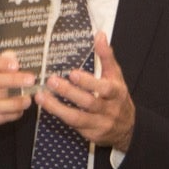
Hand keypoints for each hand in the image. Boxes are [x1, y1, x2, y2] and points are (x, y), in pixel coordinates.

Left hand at [39, 32, 136, 150]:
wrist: (127, 128)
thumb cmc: (117, 97)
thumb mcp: (116, 76)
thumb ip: (106, 56)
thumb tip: (100, 35)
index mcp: (116, 93)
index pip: (104, 89)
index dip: (89, 82)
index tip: (73, 74)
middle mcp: (109, 109)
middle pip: (88, 103)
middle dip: (69, 93)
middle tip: (51, 81)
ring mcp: (99, 124)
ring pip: (77, 117)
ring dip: (57, 107)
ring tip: (41, 96)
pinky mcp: (90, 134)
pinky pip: (72, 125)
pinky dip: (59, 115)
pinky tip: (47, 105)